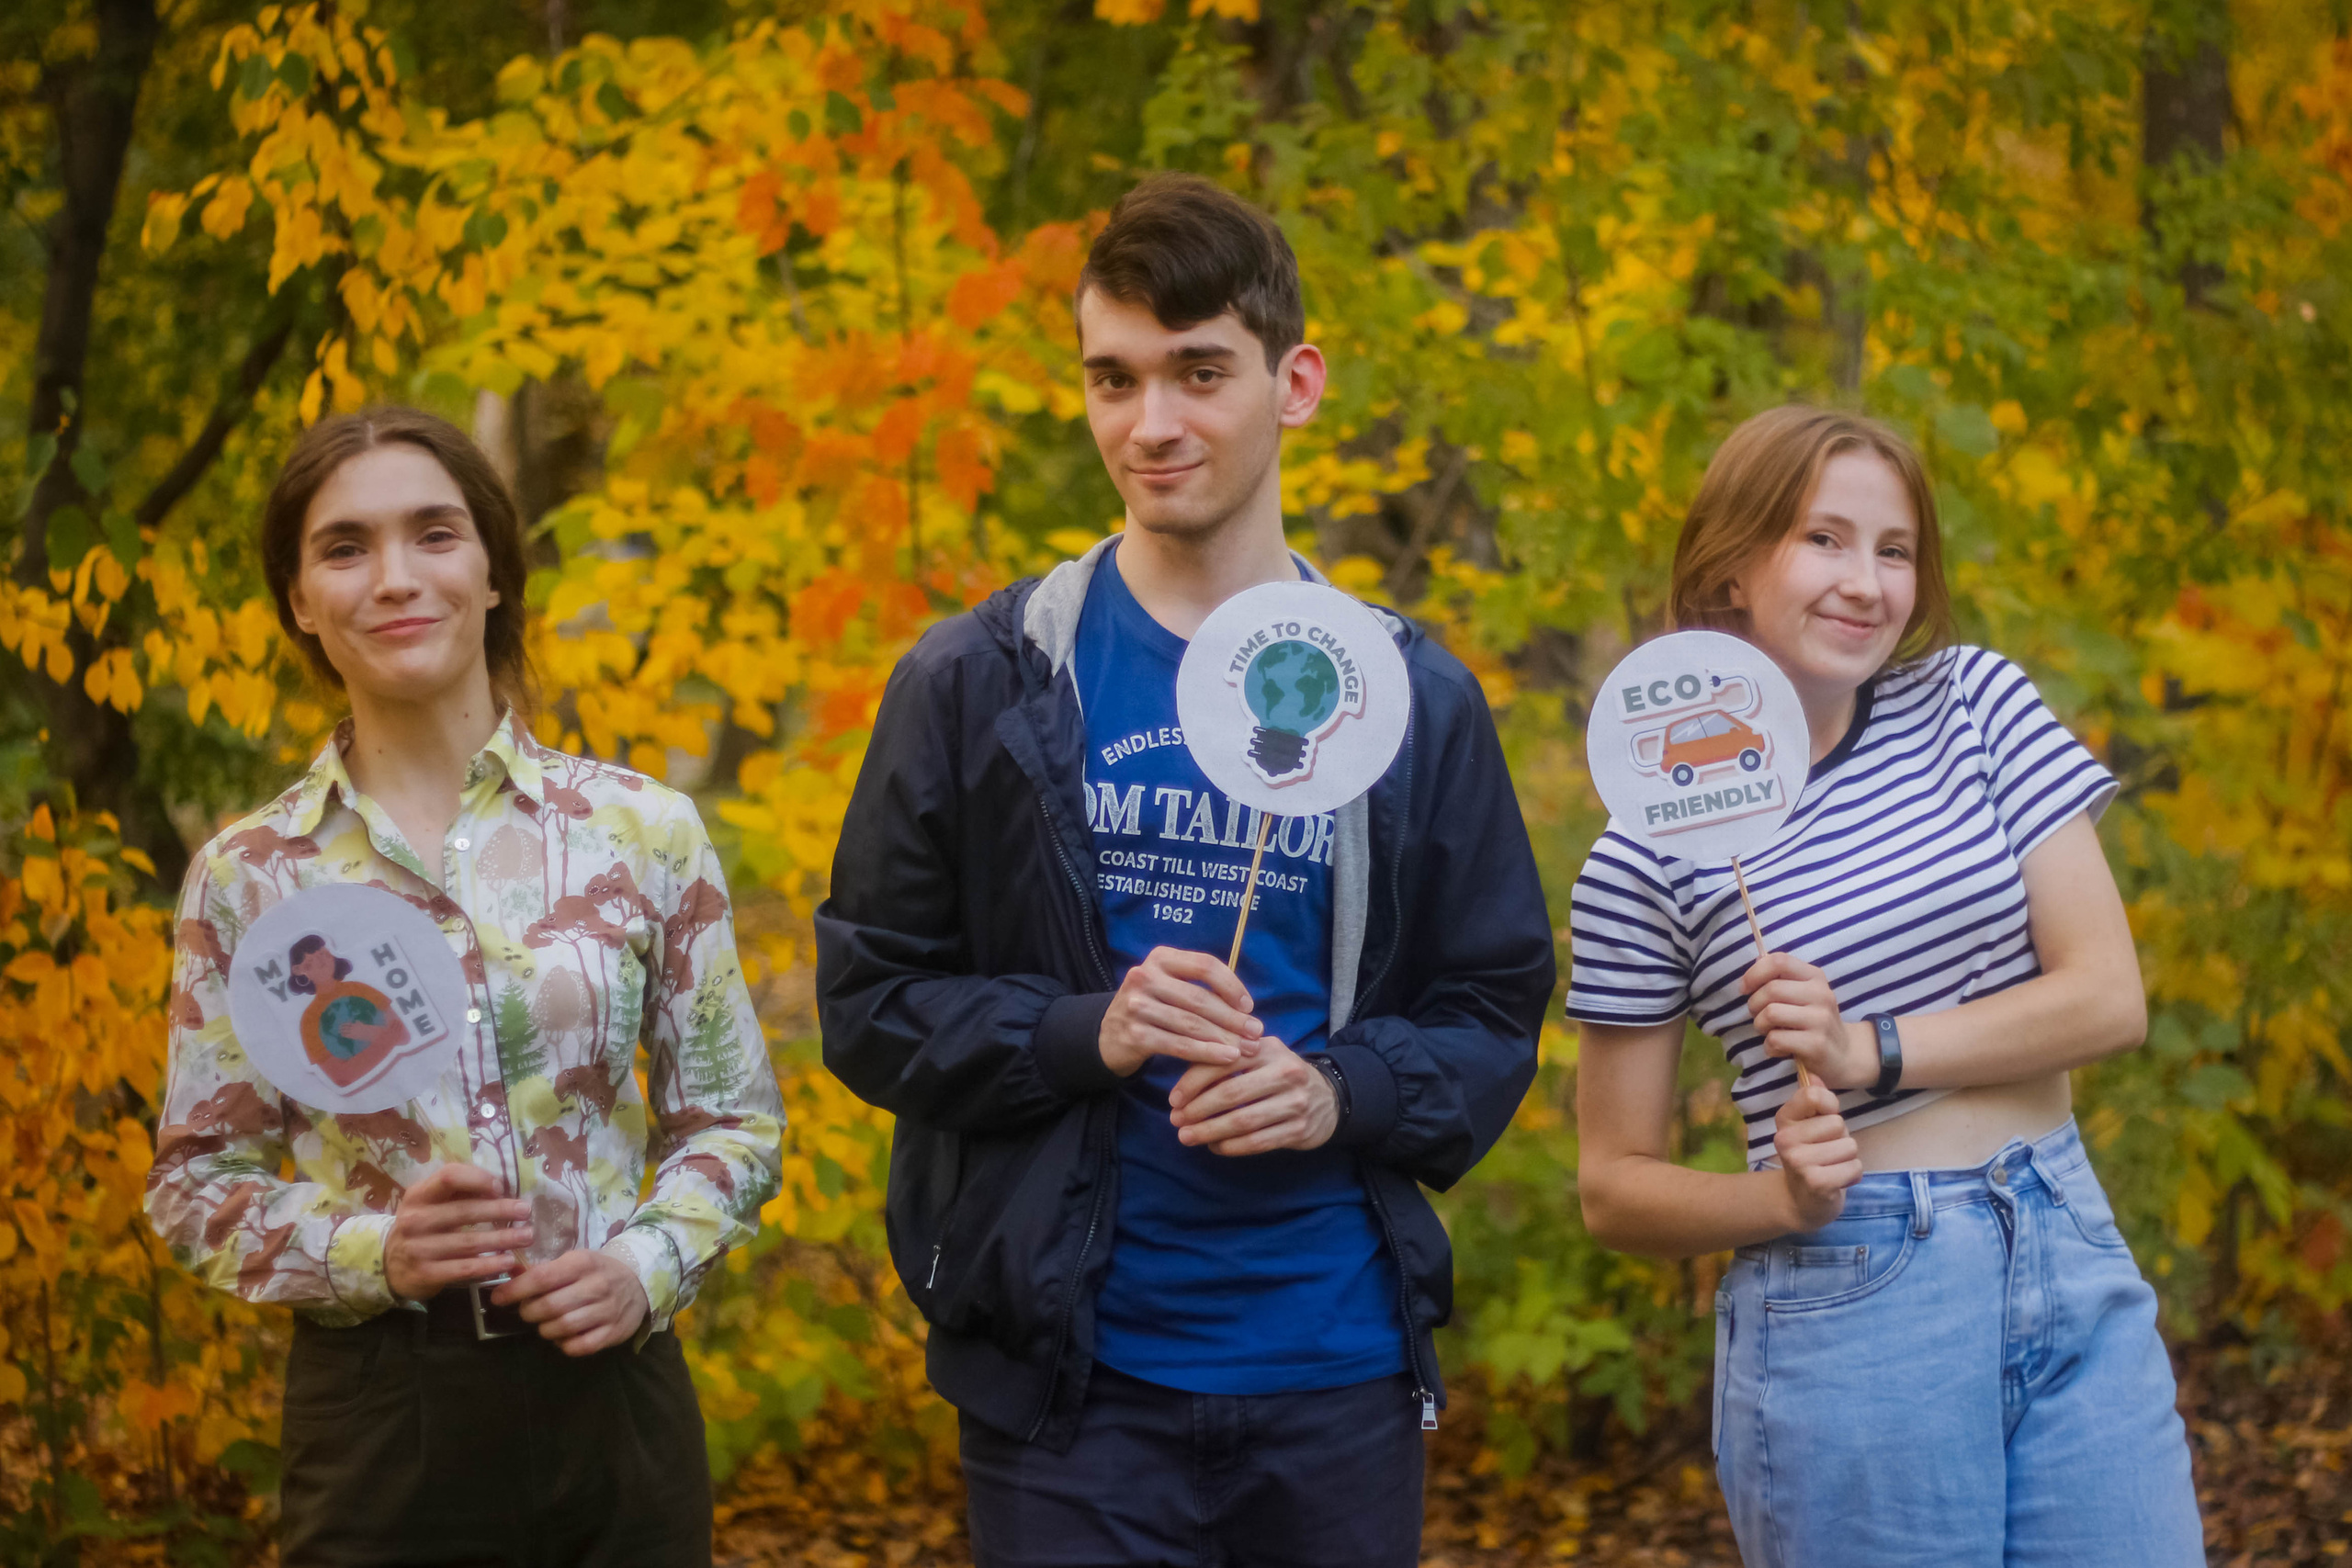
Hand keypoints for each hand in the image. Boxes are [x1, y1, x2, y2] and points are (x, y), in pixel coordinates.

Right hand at [385, 1163, 533, 1301]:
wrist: (390, 1264)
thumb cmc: (422, 1226)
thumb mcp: (430, 1203)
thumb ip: (458, 1192)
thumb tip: (499, 1185)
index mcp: (418, 1196)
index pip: (449, 1177)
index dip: (478, 1179)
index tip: (500, 1187)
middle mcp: (414, 1220)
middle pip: (464, 1211)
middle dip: (500, 1210)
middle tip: (526, 1211)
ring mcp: (418, 1249)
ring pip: (469, 1242)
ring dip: (502, 1239)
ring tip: (526, 1236)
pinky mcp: (426, 1274)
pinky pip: (464, 1268)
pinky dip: (489, 1264)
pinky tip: (508, 1261)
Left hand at [491, 1248, 648, 1355]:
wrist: (638, 1281)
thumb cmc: (596, 1271)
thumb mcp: (573, 1261)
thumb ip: (543, 1270)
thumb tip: (508, 1276)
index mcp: (583, 1263)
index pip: (542, 1278)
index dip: (515, 1290)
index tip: (498, 1297)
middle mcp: (597, 1286)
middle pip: (549, 1306)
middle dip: (529, 1312)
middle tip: (527, 1311)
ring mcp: (607, 1311)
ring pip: (562, 1328)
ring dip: (545, 1329)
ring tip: (546, 1323)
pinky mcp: (614, 1332)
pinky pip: (579, 1347)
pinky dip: (564, 1344)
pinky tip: (564, 1336)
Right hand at [1100, 946, 1263, 1077]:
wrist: (1109, 1035)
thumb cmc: (1153, 1008)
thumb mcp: (1170, 986)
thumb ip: (1201, 988)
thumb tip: (1247, 1009)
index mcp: (1160, 958)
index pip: (1205, 965)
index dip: (1231, 985)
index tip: (1249, 1006)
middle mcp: (1145, 977)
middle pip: (1200, 998)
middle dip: (1233, 1018)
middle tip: (1257, 1033)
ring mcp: (1137, 1006)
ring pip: (1191, 1024)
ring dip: (1225, 1038)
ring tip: (1247, 1048)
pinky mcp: (1135, 1034)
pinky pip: (1179, 1045)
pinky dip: (1207, 1053)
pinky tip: (1227, 1058)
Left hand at [1165, 1035, 1337, 1155]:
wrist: (1329, 1097)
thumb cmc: (1279, 1075)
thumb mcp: (1260, 1056)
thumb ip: (1227, 1060)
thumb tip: (1183, 1085)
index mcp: (1269, 1048)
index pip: (1224, 1062)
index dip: (1194, 1082)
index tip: (1174, 1099)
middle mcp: (1285, 1072)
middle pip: (1232, 1093)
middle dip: (1198, 1110)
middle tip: (1176, 1121)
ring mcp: (1295, 1103)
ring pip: (1243, 1121)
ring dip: (1210, 1131)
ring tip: (1187, 1137)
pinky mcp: (1299, 1130)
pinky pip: (1258, 1142)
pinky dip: (1231, 1146)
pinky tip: (1215, 1146)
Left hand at [1741, 952, 1873, 1089]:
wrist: (1845, 1054)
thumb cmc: (1814, 1021)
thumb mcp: (1803, 994)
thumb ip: (1781, 977)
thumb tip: (1757, 958)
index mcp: (1815, 977)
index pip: (1779, 961)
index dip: (1755, 973)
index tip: (1745, 988)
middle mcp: (1821, 994)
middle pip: (1771, 989)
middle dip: (1754, 1005)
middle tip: (1759, 1016)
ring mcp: (1821, 1019)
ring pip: (1771, 1013)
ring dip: (1760, 1025)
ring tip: (1769, 1032)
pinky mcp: (1816, 1044)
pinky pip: (1776, 1039)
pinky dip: (1769, 1046)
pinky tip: (1779, 1048)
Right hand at [1772, 1081, 1861, 1230]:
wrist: (1800, 1201)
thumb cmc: (1812, 1156)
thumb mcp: (1809, 1125)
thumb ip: (1814, 1100)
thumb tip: (1815, 1074)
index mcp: (1784, 1119)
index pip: (1815, 1095)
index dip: (1830, 1106)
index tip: (1823, 1120)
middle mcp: (1785, 1139)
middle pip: (1838, 1123)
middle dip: (1841, 1138)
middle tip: (1827, 1152)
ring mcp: (1799, 1162)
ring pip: (1849, 1146)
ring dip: (1848, 1158)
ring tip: (1832, 1166)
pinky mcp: (1816, 1182)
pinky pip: (1854, 1167)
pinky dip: (1852, 1175)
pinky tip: (1837, 1181)